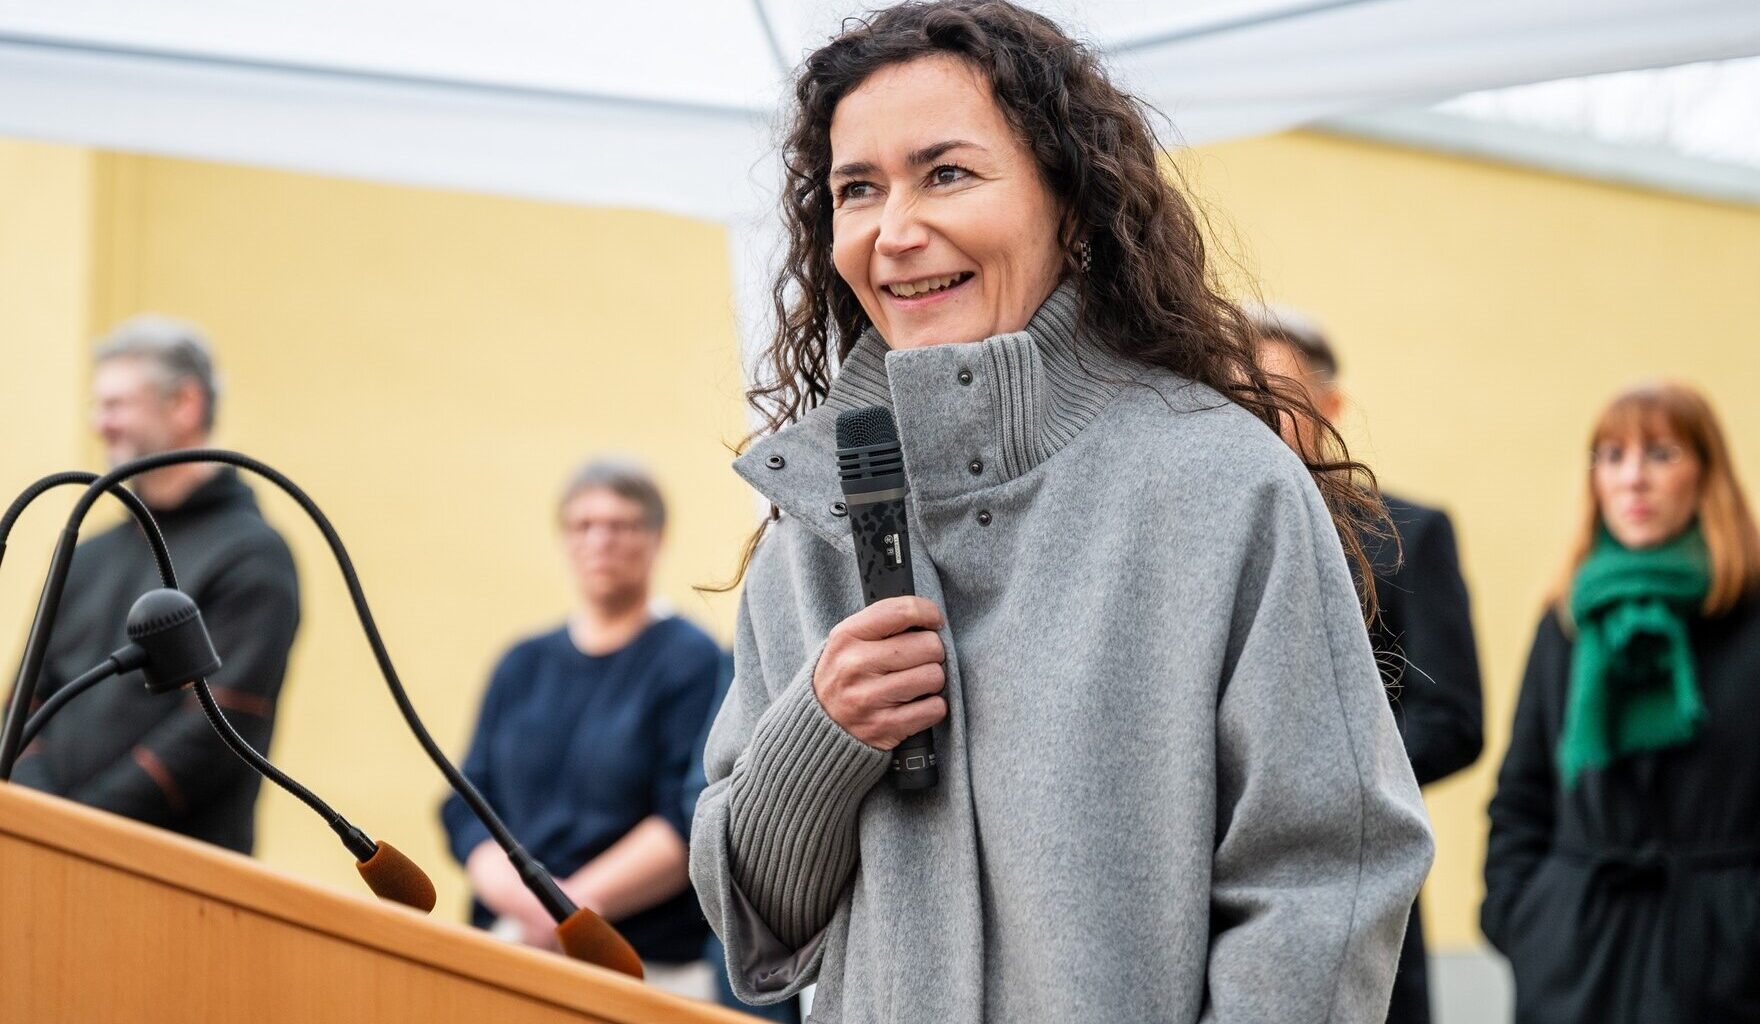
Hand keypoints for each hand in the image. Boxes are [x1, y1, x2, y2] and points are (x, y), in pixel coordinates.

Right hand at [812, 596, 946, 749]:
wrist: (820, 722)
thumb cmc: (845, 674)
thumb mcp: (849, 639)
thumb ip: (884, 623)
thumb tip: (931, 619)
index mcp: (847, 636)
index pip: (902, 611)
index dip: (928, 612)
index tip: (934, 621)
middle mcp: (855, 665)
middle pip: (928, 646)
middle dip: (933, 652)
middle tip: (920, 659)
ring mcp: (869, 698)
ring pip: (934, 677)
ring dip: (933, 680)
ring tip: (916, 682)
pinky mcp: (884, 726)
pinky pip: (935, 708)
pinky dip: (933, 706)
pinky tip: (916, 704)